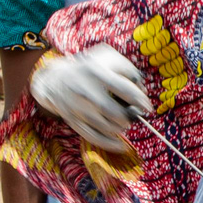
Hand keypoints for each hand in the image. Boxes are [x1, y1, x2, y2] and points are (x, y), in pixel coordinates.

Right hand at [29, 45, 149, 152]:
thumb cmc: (89, 68)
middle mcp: (86, 91)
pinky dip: (109, 144)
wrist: (54, 79)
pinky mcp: (73, 120)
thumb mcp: (107, 57)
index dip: (141, 101)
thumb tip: (142, 90)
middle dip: (129, 117)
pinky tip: (120, 145)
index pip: (125, 90)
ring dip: (121, 128)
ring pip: (106, 127)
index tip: (148, 108)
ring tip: (123, 122)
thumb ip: (127, 68)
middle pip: (115, 112)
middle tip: (133, 115)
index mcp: (97, 72)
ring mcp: (78, 107)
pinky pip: (93, 137)